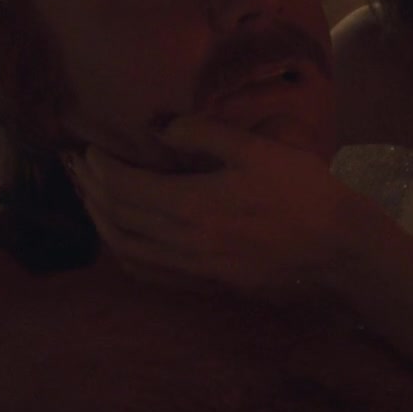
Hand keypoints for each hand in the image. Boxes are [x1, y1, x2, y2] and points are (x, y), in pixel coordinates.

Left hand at [67, 115, 368, 295]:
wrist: (337, 254)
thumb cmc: (303, 195)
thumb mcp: (257, 150)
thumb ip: (204, 134)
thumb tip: (162, 127)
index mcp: (192, 206)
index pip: (123, 187)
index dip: (98, 167)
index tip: (88, 147)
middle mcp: (183, 243)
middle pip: (116, 218)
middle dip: (89, 190)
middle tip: (75, 166)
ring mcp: (192, 269)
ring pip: (124, 249)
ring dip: (99, 221)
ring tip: (89, 196)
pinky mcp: (204, 284)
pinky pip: (146, 272)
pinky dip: (122, 252)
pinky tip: (119, 237)